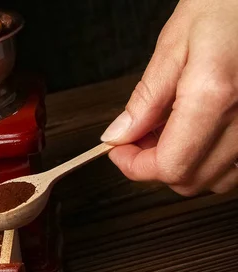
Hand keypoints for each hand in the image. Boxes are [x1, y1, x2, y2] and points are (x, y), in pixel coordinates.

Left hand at [101, 0, 237, 195]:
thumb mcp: (175, 43)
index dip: (135, 166)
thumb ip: (145, 98)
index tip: (118, 150)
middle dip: (154, 167)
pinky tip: (198, 132)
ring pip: (217, 180)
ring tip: (168, 131)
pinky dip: (212, 160)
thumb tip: (118, 135)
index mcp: (215, 95)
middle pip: (191, 180)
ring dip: (184, 166)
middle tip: (137, 138)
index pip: (170, 165)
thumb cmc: (228, 6)